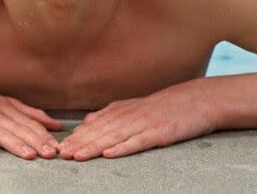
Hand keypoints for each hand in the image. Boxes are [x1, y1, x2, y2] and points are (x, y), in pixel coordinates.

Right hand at [0, 73, 62, 159]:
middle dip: (35, 140)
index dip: (43, 133)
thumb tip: (52, 122)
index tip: (58, 145)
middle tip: (51, 153)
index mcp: (0, 104)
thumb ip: (24, 112)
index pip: (26, 119)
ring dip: (14, 144)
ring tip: (29, 155)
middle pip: (15, 126)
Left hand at [58, 81, 216, 160]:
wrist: (197, 100)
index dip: (76, 137)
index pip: (94, 125)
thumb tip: (87, 122)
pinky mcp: (160, 132)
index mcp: (122, 110)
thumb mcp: (134, 107)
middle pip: (100, 131)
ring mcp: (145, 124)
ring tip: (77, 156)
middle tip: (61, 154)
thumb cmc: (165, 106)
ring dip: (94, 147)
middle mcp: (130, 116)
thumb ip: (110, 114)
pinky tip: (110, 154)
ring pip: (114, 137)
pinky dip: (123, 148)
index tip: (59, 147)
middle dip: (79, 143)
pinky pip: (139, 141)